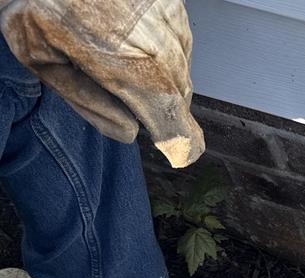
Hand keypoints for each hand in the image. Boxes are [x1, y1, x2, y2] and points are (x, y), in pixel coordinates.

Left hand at [0, 0, 203, 166]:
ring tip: (123, 54)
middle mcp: (158, 40)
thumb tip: (128, 130)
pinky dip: (161, 44)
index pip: (175, 124)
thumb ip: (85, 101)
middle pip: (180, 96)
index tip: (177, 153)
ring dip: (162, 73)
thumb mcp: (38, 54)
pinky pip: (179, 35)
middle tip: (126, 93)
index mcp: (127, 66)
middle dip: (160, 105)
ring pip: (182, 65)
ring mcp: (169, 14)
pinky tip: (131, 33)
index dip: (179, 145)